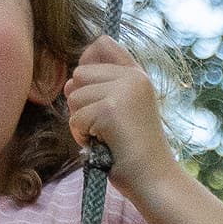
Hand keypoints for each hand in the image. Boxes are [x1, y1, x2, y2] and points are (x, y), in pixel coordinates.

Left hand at [62, 37, 175, 187]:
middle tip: (102, 126)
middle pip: (80, 74)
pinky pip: (75, 118)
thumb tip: (68, 82)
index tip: (92, 91)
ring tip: (105, 137)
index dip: (87, 61)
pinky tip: (102, 145)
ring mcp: (123, 91)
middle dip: (81, 103)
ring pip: (74, 96)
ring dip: (81, 123)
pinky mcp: (110, 109)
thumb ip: (99, 89)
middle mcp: (133, 77)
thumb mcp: (122, 112)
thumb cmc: (134, 152)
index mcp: (138, 75)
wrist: (154, 180)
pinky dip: (83, 137)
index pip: (102, 43)